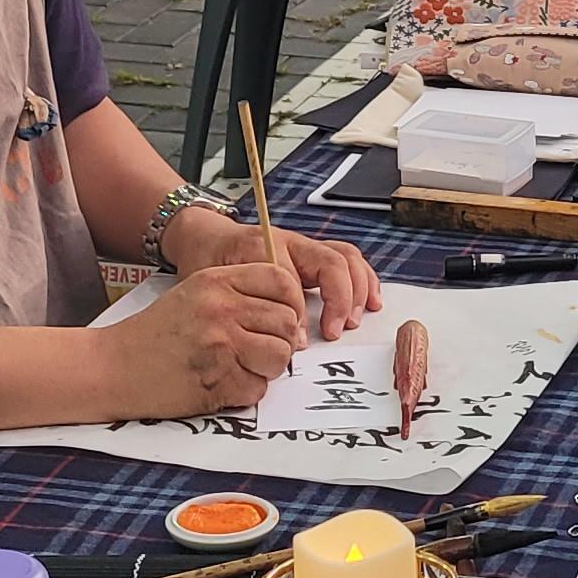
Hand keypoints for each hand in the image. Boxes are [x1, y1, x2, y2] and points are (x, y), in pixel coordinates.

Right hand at [108, 259, 306, 415]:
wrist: (111, 366)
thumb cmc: (156, 332)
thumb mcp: (195, 293)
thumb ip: (240, 295)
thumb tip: (289, 319)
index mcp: (217, 281)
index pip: (281, 280)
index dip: (290, 303)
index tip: (281, 321)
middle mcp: (221, 309)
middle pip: (286, 323)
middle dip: (279, 341)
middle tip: (255, 350)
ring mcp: (221, 346)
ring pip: (280, 358)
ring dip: (266, 369)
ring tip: (240, 367)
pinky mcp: (217, 382)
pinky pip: (258, 390)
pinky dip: (245, 392)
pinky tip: (221, 384)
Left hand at [164, 204, 379, 339]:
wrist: (206, 238)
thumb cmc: (207, 262)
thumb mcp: (211, 283)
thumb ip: (245, 307)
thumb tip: (289, 337)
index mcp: (262, 245)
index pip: (291, 277)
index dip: (298, 311)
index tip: (298, 339)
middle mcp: (290, 242)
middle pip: (329, 262)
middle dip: (339, 298)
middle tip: (335, 330)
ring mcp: (305, 247)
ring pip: (345, 257)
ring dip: (357, 289)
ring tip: (354, 319)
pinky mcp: (315, 254)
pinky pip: (348, 260)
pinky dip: (364, 280)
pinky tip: (371, 302)